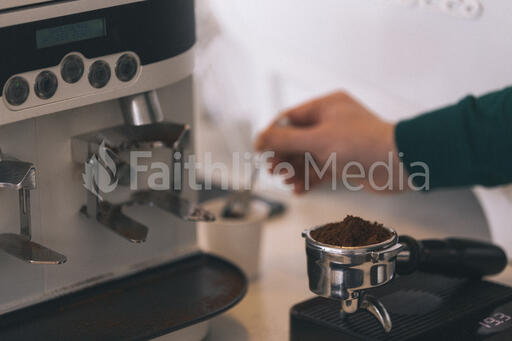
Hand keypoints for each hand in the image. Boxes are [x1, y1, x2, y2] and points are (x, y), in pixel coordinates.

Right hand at [255, 91, 402, 193]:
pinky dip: (308, 178)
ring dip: (295, 170)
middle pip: (296, 139)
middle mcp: (331, 122)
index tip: (259, 150)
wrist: (398, 165)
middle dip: (284, 156)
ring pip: (307, 156)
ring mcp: (338, 142)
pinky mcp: (344, 161)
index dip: (273, 135)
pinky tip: (299, 189)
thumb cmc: (364, 144)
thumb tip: (260, 138)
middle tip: (273, 170)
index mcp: (326, 107)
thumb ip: (286, 140)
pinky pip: (319, 169)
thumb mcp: (317, 140)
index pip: (290, 118)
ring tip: (287, 181)